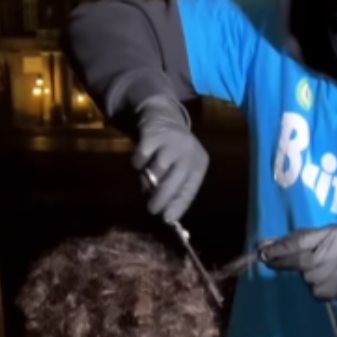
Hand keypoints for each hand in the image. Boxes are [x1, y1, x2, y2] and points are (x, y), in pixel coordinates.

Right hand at [131, 96, 208, 222]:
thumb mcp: (179, 166)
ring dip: (147, 181)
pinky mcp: (152, 135)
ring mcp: (171, 142)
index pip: (190, 189)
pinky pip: (141, 159)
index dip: (179, 205)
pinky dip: (137, 164)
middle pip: (173, 183)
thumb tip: (163, 214)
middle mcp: (188, 152)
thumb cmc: (172, 151)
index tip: (168, 219)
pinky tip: (140, 161)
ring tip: (146, 181)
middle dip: (161, 200)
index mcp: (198, 163)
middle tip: (152, 210)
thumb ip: (173, 186)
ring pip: (156, 172)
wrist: (162, 116)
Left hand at [259, 225, 336, 301]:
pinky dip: (314, 287)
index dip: (280, 248)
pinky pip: (316, 291)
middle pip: (303, 261)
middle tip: (269, 261)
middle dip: (283, 262)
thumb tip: (262, 245)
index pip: (301, 241)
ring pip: (308, 278)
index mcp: (333, 233)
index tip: (263, 252)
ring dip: (303, 276)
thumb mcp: (315, 238)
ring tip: (314, 269)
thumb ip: (290, 241)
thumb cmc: (331, 248)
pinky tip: (323, 280)